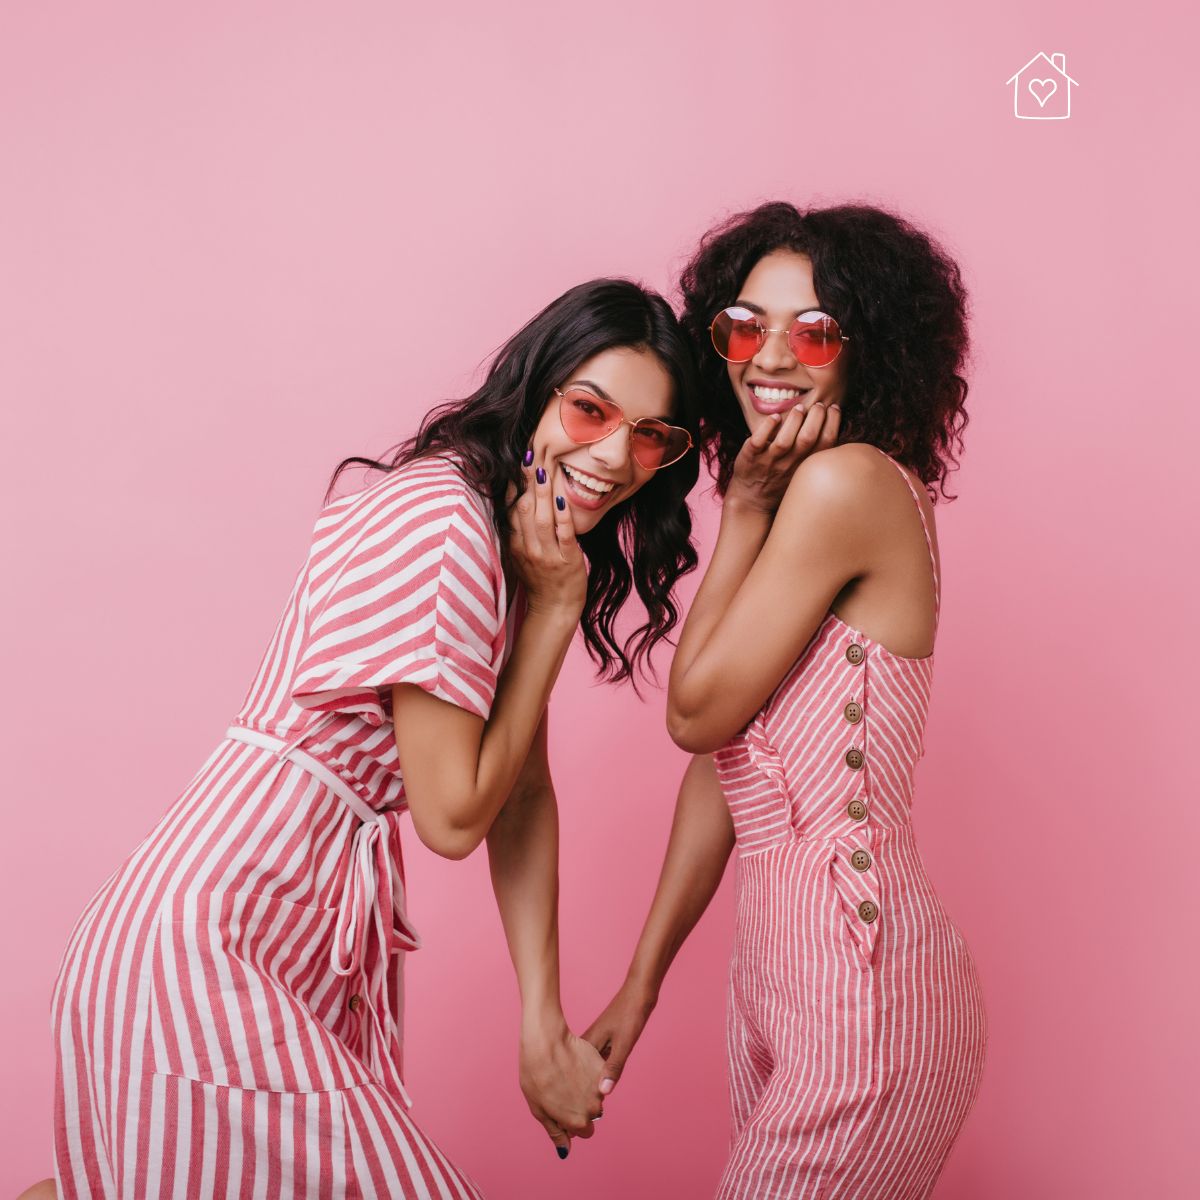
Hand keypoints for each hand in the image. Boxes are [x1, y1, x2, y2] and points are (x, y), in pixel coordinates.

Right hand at [507, 450, 586, 617]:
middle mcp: (527, 549)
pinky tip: (561, 499)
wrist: (554, 609)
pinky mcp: (567, 560)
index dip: (512, 486)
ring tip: (542, 470)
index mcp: (515, 545)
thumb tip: (515, 500)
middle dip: (525, 482)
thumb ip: (517, 531)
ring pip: (542, 519)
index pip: (510, 510)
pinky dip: (562, 516)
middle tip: (528, 456)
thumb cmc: (539, 580)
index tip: (515, 463)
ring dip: (542, 493)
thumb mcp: (521, 555)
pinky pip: (563, 534)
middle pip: (524, 510)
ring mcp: (546, 555)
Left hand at [519, 1024, 606, 1157]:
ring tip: (567, 1074)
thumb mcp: (539, 1110)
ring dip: (586, 1089)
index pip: (584, 1131)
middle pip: (591, 1113)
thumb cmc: (536, 1076)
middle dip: (581, 1105)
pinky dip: (590, 1073)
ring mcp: (600, 1087)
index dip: (573, 1121)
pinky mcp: (602, 1068)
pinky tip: (575, 1063)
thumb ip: (555, 1132)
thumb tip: (565, 1150)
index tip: (562, 1106)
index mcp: (578, 1121)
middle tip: (563, 1089)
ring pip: (596, 1094)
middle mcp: (593, 1108)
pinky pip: (600, 1076)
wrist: (545, 1043)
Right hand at [582, 980, 656, 1098]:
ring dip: (590, 1080)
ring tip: (588, 1100)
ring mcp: (596, 1040)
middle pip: (581, 1071)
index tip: (575, 1108)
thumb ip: (614, 1067)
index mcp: (588, 1043)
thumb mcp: (625, 1044)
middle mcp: (588, 1042)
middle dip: (581, 1088)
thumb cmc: (631, 1015)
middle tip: (581, 1109)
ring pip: (589, 1066)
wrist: (639, 993)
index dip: (576, 1091)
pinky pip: (597, 1059)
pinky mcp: (605, 1038)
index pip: (577, 1074)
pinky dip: (598, 1070)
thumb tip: (603, 1092)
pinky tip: (601, 1079)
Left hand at [727, 401, 840, 514]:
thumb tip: (831, 424)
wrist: (752, 500)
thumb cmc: (780, 480)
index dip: (833, 423)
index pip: (825, 444)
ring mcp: (769, 462)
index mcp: (804, 466)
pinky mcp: (750, 458)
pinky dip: (767, 427)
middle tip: (818, 404)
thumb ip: (814, 452)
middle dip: (816, 417)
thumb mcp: (802, 470)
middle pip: (807, 439)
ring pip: (784, 441)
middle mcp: (789, 465)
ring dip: (794, 421)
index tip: (833, 408)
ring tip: (799, 408)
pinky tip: (775, 417)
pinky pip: (757, 442)